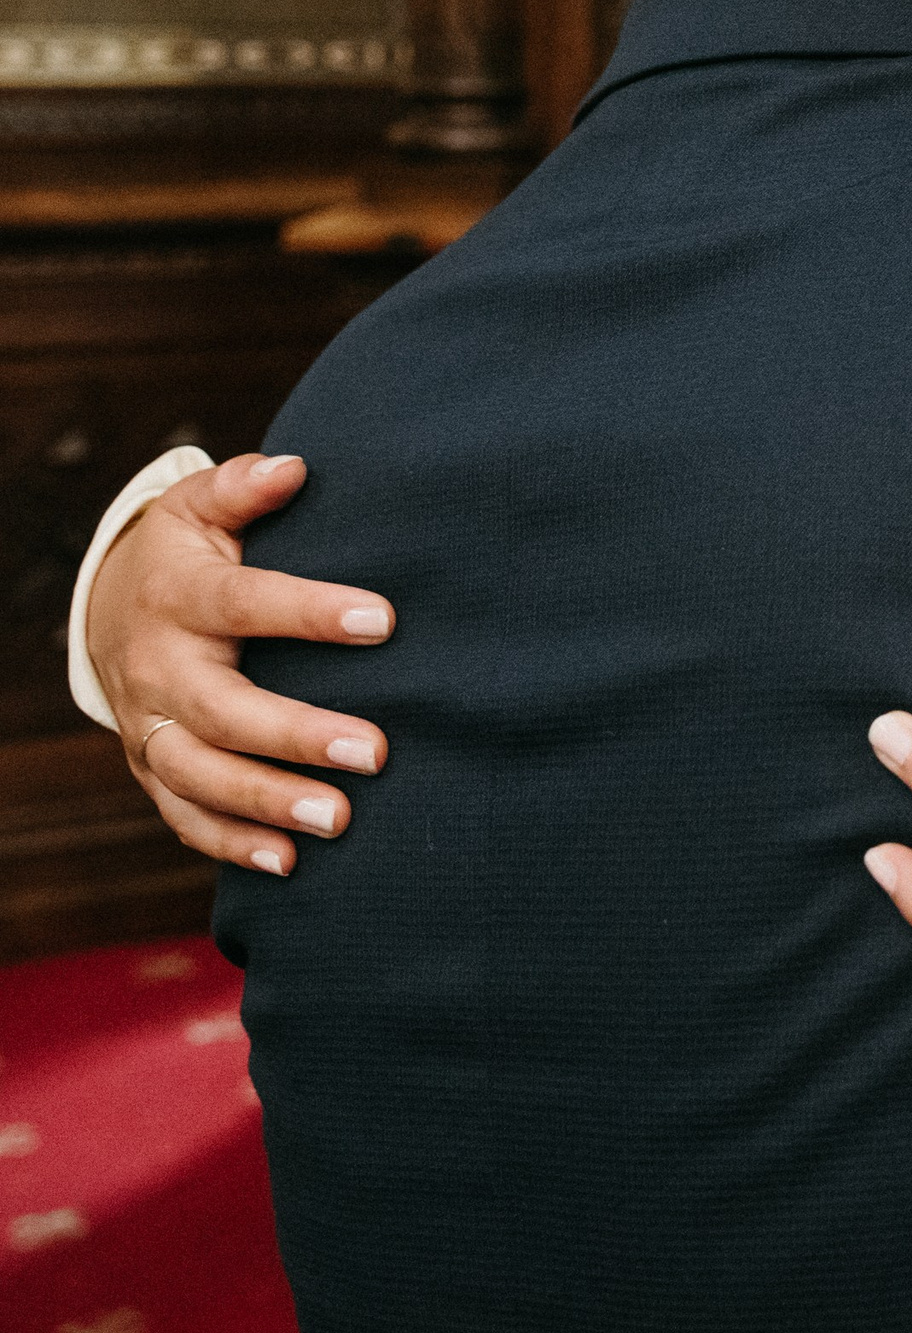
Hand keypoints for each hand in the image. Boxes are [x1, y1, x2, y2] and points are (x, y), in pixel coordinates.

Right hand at [88, 454, 394, 874]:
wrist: (107, 608)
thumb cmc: (184, 551)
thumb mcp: (199, 506)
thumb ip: (244, 486)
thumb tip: (295, 468)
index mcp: (179, 596)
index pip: (246, 603)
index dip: (311, 612)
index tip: (385, 620)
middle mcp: (158, 668)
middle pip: (222, 710)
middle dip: (296, 735)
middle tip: (376, 752)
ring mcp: (149, 725)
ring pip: (200, 776)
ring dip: (268, 803)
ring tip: (340, 820)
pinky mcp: (150, 767)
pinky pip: (183, 815)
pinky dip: (231, 844)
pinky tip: (289, 864)